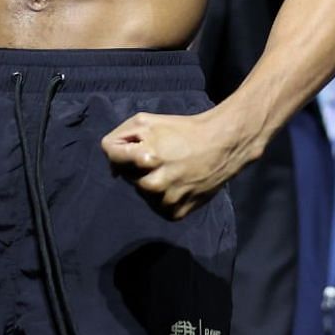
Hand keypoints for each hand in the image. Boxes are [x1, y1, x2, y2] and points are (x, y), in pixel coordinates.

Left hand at [101, 109, 253, 218]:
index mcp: (145, 157)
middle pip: (126, 177)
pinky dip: (164, 197)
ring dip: (151, 183)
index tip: (137, 145)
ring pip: (142, 194)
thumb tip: (113, 171)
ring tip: (171, 171)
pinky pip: (158, 207)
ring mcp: (165, 200)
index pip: (110, 154)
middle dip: (138, 167)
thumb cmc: (184, 130)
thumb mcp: (148, 121)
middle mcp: (153, 183)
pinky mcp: (176, 213)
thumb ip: (120, 137)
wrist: (224, 144)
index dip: (121, 148)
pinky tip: (178, 184)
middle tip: (161, 157)